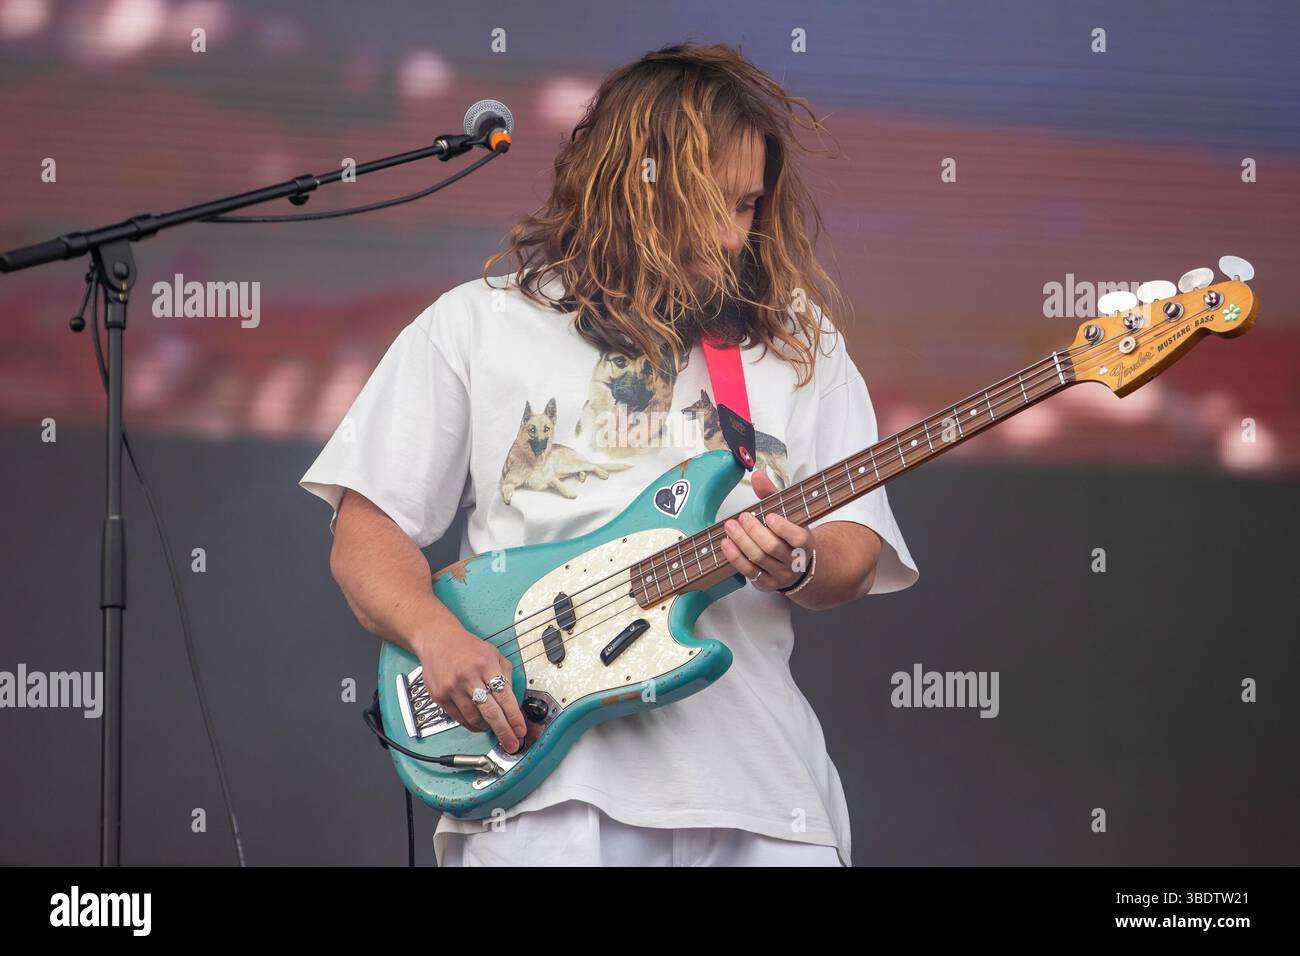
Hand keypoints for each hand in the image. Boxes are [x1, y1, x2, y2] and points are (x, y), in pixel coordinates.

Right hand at [414, 624, 527, 752]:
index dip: (514, 717)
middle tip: (512, 744)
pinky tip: (479, 723)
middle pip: (490, 712)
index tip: (520, 730)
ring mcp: (452, 688)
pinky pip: (460, 718)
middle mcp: (468, 676)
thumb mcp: (494, 654)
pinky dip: (472, 724)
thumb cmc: (467, 648)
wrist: (437, 640)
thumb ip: (505, 675)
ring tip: (494, 728)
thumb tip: (513, 702)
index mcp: (485, 664)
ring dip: (487, 728)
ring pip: (474, 718)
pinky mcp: (440, 696)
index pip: (504, 696)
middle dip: (504, 731)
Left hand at [719, 468, 814, 592]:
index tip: (769, 516)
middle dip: (754, 531)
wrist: (797, 565)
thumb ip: (772, 494)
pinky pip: (748, 572)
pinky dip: (735, 557)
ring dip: (741, 541)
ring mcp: (780, 574)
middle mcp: (794, 561)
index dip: (783, 528)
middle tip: (742, 518)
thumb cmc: (789, 535)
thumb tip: (757, 476)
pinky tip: (726, 544)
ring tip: (730, 527)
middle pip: (772, 548)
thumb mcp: (787, 513)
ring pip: (759, 559)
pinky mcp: (766, 583)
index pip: (798, 538)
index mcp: (805, 543)